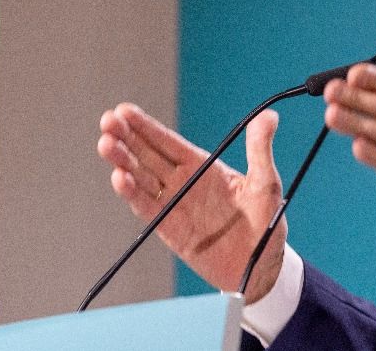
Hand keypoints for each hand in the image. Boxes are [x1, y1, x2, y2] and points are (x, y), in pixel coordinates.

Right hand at [96, 103, 286, 302]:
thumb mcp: (266, 181)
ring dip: (122, 161)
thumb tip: (269, 116)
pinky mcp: (170, 229)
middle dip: (126, 137)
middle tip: (107, 120)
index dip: (146, 126)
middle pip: (147, 155)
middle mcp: (183, 182)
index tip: (124, 110)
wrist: (261, 266)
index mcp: (202, 166)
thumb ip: (260, 149)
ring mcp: (174, 205)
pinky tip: (120, 177)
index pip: (168, 142)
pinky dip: (133, 194)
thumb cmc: (266, 222)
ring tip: (106, 144)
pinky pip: (148, 208)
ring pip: (141, 178)